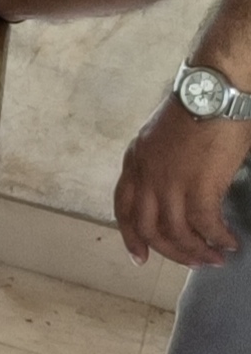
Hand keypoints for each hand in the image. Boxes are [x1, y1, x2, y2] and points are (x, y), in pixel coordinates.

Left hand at [118, 99, 250, 266]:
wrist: (213, 92)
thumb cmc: (196, 110)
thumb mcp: (161, 138)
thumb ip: (159, 164)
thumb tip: (175, 191)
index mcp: (134, 161)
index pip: (123, 207)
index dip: (130, 236)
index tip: (140, 257)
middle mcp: (145, 174)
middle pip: (148, 227)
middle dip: (171, 252)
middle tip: (194, 262)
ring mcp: (169, 181)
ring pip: (176, 232)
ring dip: (197, 251)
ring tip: (216, 258)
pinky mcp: (198, 185)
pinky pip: (204, 224)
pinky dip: (217, 238)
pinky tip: (229, 241)